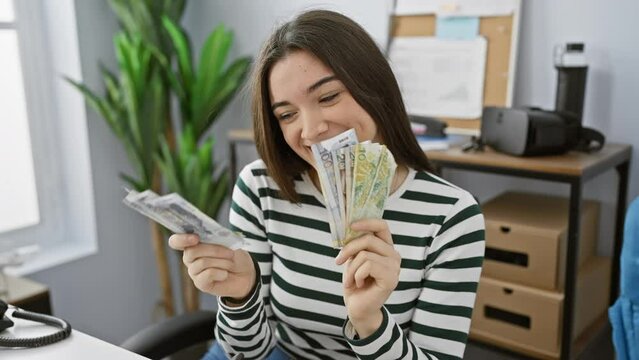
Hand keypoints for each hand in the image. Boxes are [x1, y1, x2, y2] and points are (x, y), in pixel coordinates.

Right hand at [168, 234, 255, 299]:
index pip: (175, 241)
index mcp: (193, 244)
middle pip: (191, 251)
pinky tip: (225, 274)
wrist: (246, 274)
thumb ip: (217, 237)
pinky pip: (207, 275)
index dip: (181, 239)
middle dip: (214, 250)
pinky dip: (220, 272)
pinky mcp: (200, 284)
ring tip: (230, 263)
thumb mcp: (229, 242)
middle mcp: (190, 258)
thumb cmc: (234, 255)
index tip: (196, 238)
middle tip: (230, 253)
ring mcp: (194, 272)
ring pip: (202, 263)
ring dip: (221, 261)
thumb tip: (209, 235)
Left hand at [335, 219, 400, 336]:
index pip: (382, 226)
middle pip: (369, 239)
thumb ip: (357, 245)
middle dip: (348, 249)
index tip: (350, 226)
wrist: (358, 308)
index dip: (366, 222)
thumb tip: (350, 229)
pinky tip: (359, 284)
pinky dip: (356, 275)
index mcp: (386, 248)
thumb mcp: (354, 259)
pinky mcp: (391, 279)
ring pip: (365, 254)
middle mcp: (394, 255)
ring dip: (351, 268)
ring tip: (351, 280)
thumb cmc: (355, 283)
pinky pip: (367, 266)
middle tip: (338, 261)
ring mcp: (394, 267)